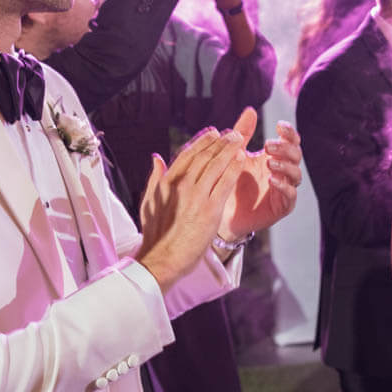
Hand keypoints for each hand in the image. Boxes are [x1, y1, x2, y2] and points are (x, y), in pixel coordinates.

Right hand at [136, 128, 248, 288]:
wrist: (162, 258)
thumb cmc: (155, 234)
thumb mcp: (149, 201)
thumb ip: (155, 178)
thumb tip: (156, 157)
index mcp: (166, 182)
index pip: (187, 154)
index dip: (203, 141)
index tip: (214, 132)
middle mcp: (181, 185)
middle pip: (204, 156)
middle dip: (220, 141)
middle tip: (233, 132)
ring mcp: (196, 196)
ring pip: (216, 165)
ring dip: (230, 149)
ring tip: (240, 139)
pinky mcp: (210, 210)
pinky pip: (225, 183)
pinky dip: (234, 168)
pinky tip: (242, 158)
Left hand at [217, 117, 301, 241]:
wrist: (222, 212)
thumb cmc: (229, 181)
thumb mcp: (236, 154)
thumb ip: (243, 133)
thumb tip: (250, 110)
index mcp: (275, 157)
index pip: (291, 141)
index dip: (289, 133)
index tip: (279, 126)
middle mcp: (283, 172)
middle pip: (296, 155)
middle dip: (286, 148)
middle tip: (269, 146)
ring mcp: (285, 189)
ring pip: (297, 175)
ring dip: (286, 166)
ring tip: (269, 162)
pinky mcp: (282, 206)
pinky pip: (290, 195)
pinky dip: (284, 186)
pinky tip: (271, 180)